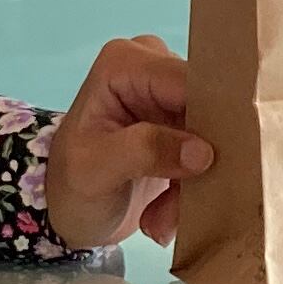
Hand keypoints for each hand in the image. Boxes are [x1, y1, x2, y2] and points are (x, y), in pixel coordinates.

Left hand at [42, 33, 216, 249]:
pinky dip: (191, 191)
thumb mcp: (96, 171)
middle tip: (175, 209)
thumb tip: (202, 151)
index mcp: (125, 63)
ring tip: (159, 220)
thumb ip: (144, 151)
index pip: (187, 80)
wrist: (65, 212)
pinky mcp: (184, 127)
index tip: (216, 162)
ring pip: (214, 136)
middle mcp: (153, 70)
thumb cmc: (69, 186)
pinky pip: (210, 154)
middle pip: (208, 108)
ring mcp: (171, 98)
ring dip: (193, 185)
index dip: (210, 118)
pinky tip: (160, 216)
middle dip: (199, 162)